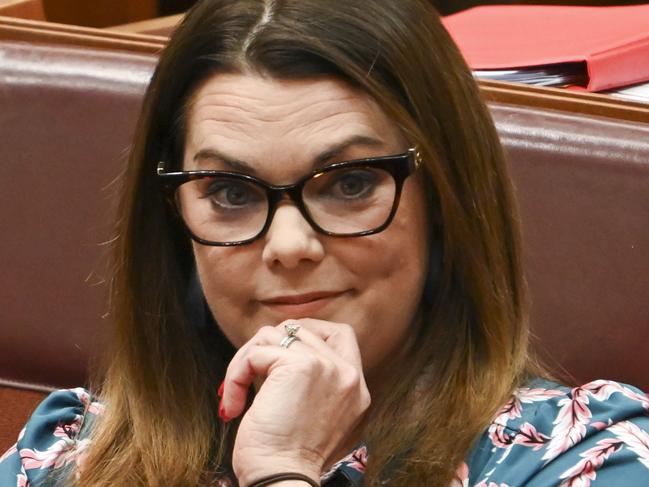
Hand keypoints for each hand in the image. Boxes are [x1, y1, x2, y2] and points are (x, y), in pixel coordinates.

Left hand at [219, 318, 371, 485]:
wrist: (283, 480)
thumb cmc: (289, 459)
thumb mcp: (320, 418)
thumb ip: (316, 385)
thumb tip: (279, 358)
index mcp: (356, 388)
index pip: (342, 334)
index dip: (308, 334)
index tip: (281, 355)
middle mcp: (348, 374)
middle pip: (303, 327)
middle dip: (270, 342)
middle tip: (253, 368)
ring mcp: (326, 366)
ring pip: (274, 335)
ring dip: (245, 361)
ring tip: (238, 393)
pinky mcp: (299, 366)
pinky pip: (256, 353)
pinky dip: (236, 374)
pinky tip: (234, 403)